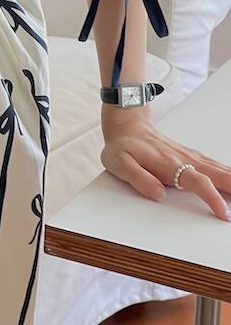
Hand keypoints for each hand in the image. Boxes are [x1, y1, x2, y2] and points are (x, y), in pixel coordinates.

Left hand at [100, 109, 230, 220]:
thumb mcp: (119, 162)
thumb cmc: (123, 145)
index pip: (198, 182)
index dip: (213, 198)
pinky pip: (217, 165)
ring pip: (221, 169)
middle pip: (218, 175)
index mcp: (169, 164)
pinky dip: (229, 174)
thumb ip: (138, 178)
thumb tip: (158, 195)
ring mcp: (191, 156)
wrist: (127, 125)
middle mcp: (185, 159)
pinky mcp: (192, 156)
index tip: (223, 213)